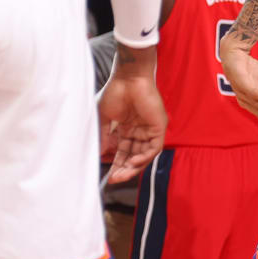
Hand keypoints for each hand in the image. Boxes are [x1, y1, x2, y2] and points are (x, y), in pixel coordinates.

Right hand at [97, 52, 166, 183]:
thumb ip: (103, 136)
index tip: (108, 177)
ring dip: (134, 167)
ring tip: (122, 175)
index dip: (116, 165)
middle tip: (115, 180)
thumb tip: (99, 154)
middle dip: (124, 170)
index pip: (123, 153)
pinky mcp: (159, 127)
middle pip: (133, 157)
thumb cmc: (115, 92)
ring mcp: (150, 130)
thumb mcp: (104, 118)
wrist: (127, 78)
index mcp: (126, 129)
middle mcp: (139, 132)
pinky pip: (154, 148)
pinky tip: (133, 163)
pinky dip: (144, 157)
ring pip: (144, 155)